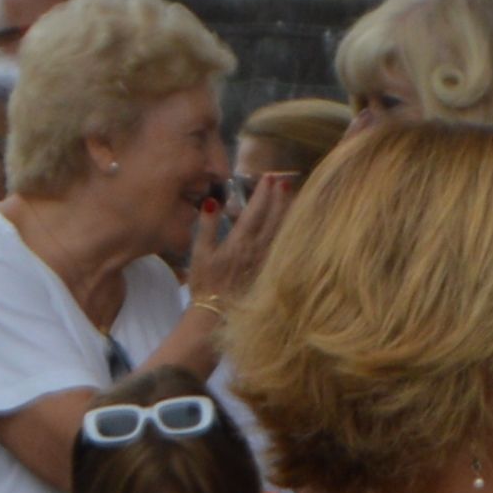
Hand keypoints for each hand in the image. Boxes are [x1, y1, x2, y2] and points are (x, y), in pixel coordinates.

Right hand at [195, 166, 296, 303]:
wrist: (216, 316)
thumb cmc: (205, 285)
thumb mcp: (199, 254)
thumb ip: (207, 226)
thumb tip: (212, 201)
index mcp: (239, 243)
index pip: (255, 212)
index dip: (263, 193)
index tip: (269, 177)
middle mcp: (257, 251)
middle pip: (274, 219)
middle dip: (280, 198)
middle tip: (284, 180)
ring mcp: (267, 262)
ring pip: (282, 232)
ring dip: (287, 212)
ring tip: (292, 196)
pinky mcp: (271, 272)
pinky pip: (284, 247)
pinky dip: (288, 231)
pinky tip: (292, 224)